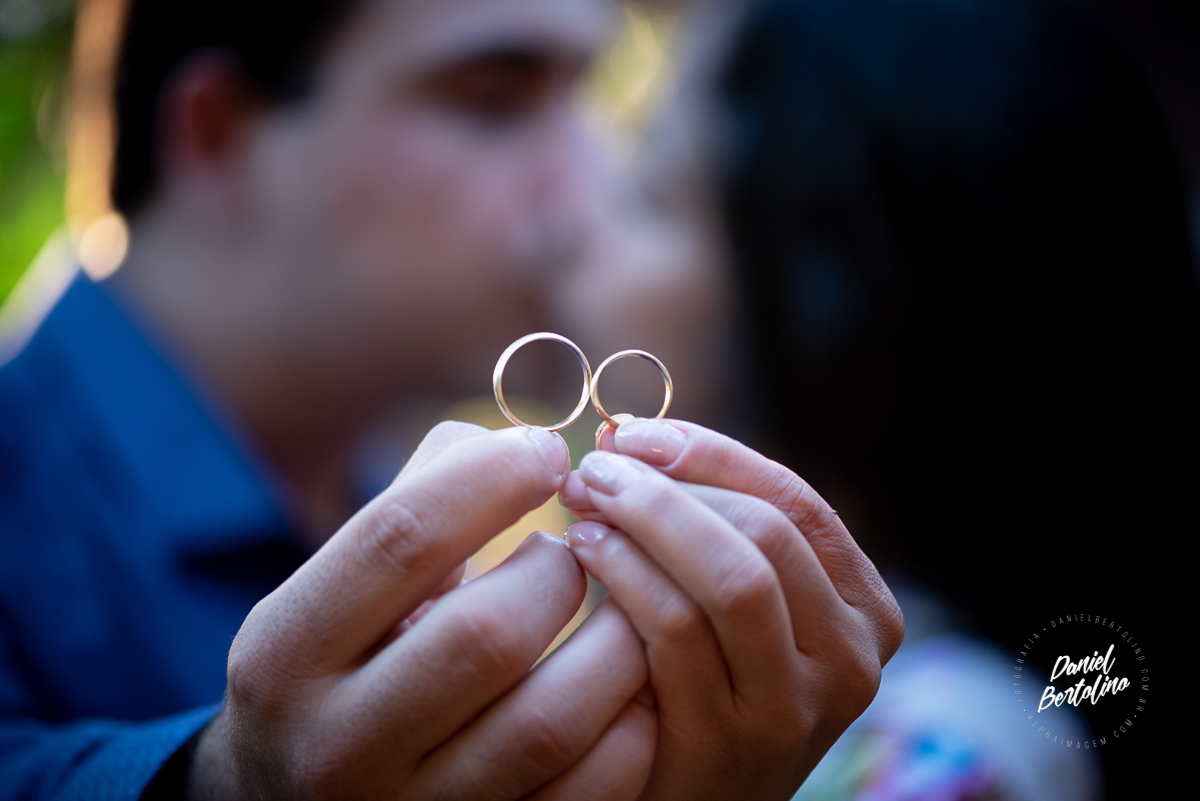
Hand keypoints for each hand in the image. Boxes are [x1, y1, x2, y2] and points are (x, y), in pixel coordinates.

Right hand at [188, 422, 655, 799]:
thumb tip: (527, 445)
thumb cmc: (337, 664)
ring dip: (613, 643)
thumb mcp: (334, 585)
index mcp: (286, 652)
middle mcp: (336, 747)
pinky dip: (629, 727)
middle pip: (488, 634)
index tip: (546, 453)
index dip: (491, 477)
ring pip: (551, 720)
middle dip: (559, 570)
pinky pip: (587, 791)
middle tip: (577, 548)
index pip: (399, 537)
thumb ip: (418, 498)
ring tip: (615, 610)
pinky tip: (623, 689)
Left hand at [558, 418, 903, 799]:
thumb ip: (706, 527)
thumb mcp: (729, 607)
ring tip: (583, 502)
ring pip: (734, 576)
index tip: (631, 433)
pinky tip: (578, 553)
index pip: (794, 499)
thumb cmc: (692, 686)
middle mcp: (853, 656)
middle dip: (670, 485)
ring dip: (647, 521)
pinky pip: (679, 630)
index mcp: (862, 607)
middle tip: (595, 468)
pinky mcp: (736, 741)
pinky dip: (623, 575)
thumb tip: (628, 437)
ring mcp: (800, 706)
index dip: (708, 452)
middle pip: (766, 529)